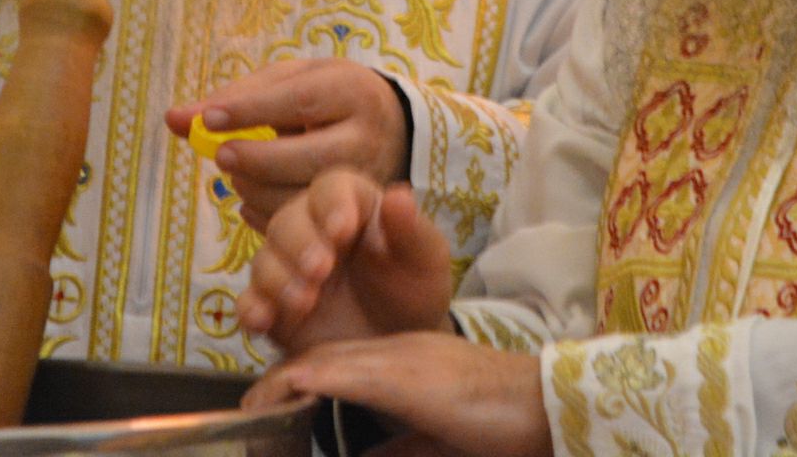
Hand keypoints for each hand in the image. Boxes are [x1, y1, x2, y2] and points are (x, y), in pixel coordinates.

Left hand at [167, 57, 407, 227]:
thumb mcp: (291, 81)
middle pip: (303, 156)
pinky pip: (305, 223)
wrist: (391, 129)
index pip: (299, 100)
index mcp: (353, 90)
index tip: (210, 118)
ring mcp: (366, 181)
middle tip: (221, 156)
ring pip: (303, 195)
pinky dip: (268, 213)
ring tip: (237, 174)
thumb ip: (234, 97)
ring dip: (257, 189)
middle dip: (253, 158)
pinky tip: (253, 197)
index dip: (250, 111)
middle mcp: (367, 137)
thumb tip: (173, 119)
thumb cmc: (326, 97)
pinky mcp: (356, 215)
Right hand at [236, 171, 453, 353]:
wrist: (400, 343)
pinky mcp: (274, 306)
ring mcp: (289, 268)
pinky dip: (251, 308)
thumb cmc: (414, 290)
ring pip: (265, 258)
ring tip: (304, 301)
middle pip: (288, 219)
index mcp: (351, 205)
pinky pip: (249, 301)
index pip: (332, 188)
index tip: (342, 229)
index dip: (331, 204)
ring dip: (278, 277)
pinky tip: (262, 321)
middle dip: (300, 244)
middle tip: (320, 270)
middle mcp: (312, 229)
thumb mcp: (425, 260)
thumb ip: (412, 230)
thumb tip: (398, 195)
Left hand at [244, 333, 552, 456]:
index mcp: (403, 363)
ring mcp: (400, 357)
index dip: (297, 386)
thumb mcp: (437, 439)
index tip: (270, 415)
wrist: (547, 404)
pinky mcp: (405, 375)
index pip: (335, 366)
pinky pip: (345, 372)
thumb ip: (399, 447)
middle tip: (249, 416)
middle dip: (278, 387)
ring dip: (283, 385)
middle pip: (320, 359)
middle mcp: (396, 350)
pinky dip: (309, 381)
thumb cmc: (502, 424)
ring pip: (324, 362)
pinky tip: (284, 394)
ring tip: (253, 409)